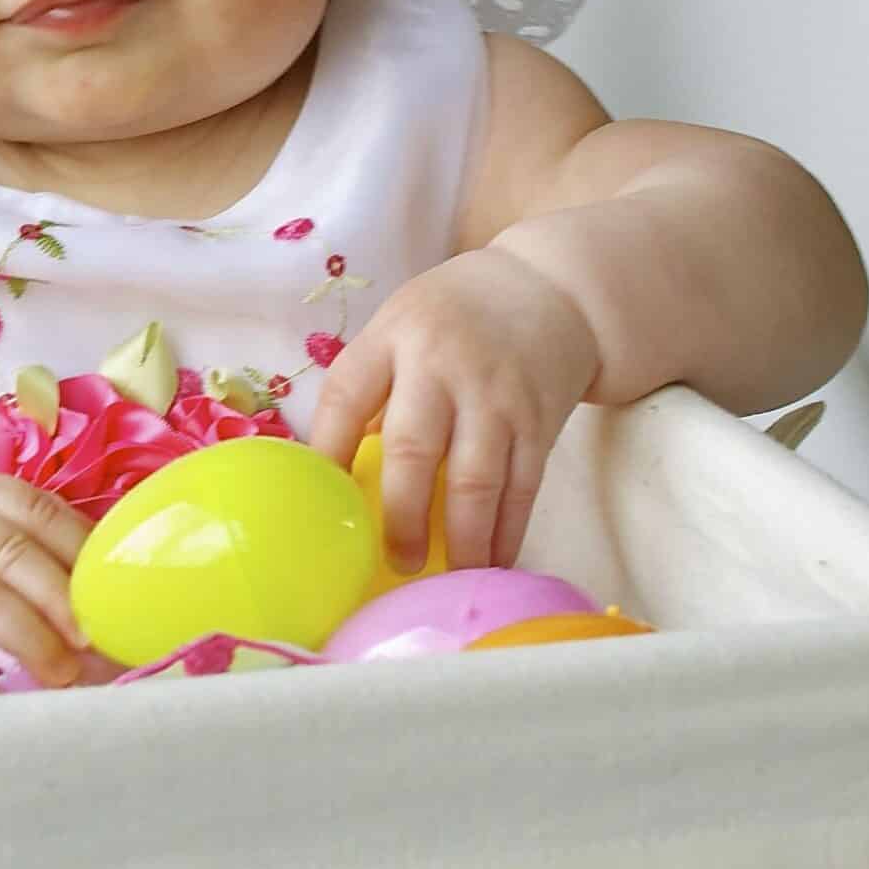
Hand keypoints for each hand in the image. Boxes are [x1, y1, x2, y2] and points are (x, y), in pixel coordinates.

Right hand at [0, 466, 90, 696]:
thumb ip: (22, 535)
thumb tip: (106, 589)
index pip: (37, 509)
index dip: (83, 550)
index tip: (116, 591)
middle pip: (11, 553)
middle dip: (62, 599)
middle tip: (97, 640)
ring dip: (30, 639)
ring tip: (66, 675)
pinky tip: (8, 706)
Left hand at [304, 248, 598, 573]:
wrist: (552, 289)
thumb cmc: (454, 320)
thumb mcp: (401, 326)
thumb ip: (373, 387)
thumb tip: (335, 474)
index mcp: (394, 337)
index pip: (347, 394)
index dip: (327, 449)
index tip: (316, 501)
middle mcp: (444, 365)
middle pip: (413, 447)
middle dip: (401, 513)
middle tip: (395, 561)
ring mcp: (497, 395)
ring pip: (477, 478)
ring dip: (463, 538)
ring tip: (449, 579)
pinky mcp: (540, 421)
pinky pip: (523, 487)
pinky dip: (508, 531)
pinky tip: (495, 563)